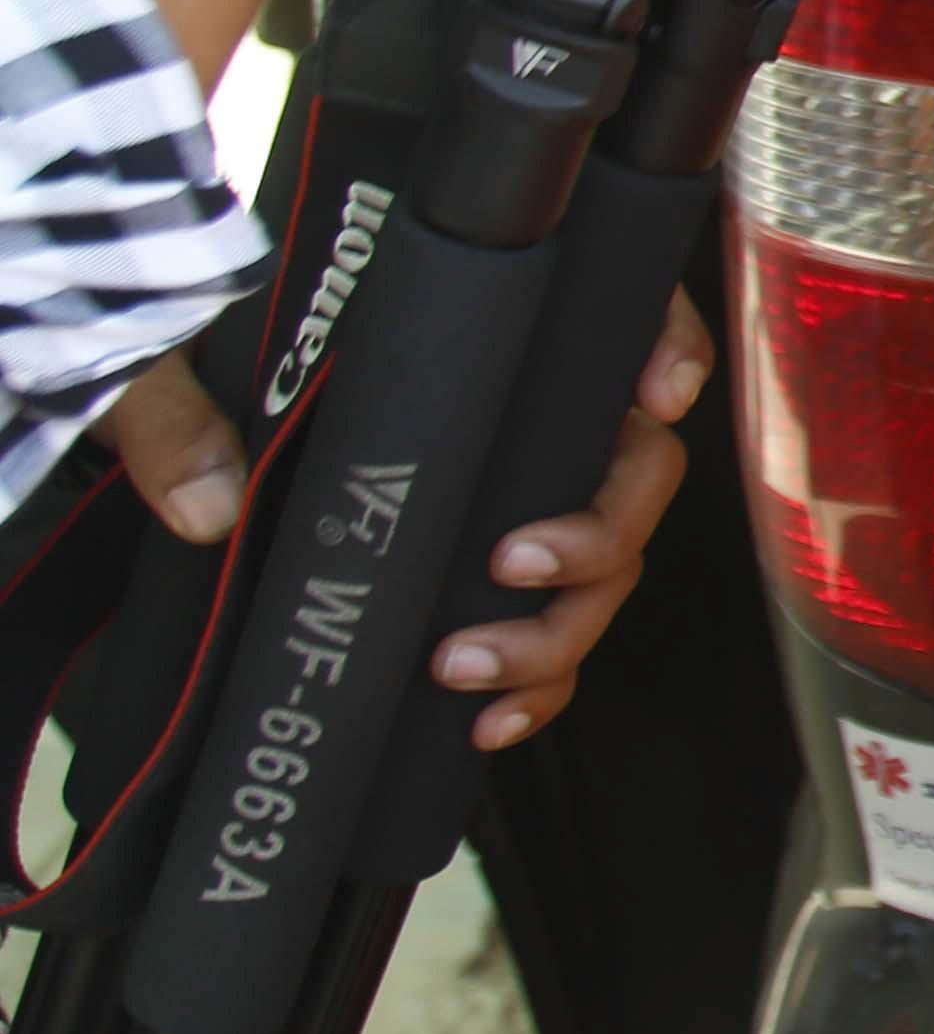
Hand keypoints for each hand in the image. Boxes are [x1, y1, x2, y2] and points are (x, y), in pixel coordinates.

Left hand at [96, 297, 710, 752]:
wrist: (176, 444)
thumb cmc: (194, 386)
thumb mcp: (169, 375)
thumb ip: (177, 422)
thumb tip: (211, 509)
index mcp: (478, 342)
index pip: (614, 311)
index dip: (664, 346)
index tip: (655, 396)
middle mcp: (522, 421)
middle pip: (633, 468)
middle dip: (597, 530)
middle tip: (511, 564)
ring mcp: (516, 506)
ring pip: (605, 569)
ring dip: (556, 628)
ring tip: (465, 666)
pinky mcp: (485, 583)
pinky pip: (555, 636)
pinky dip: (539, 687)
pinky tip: (489, 722)